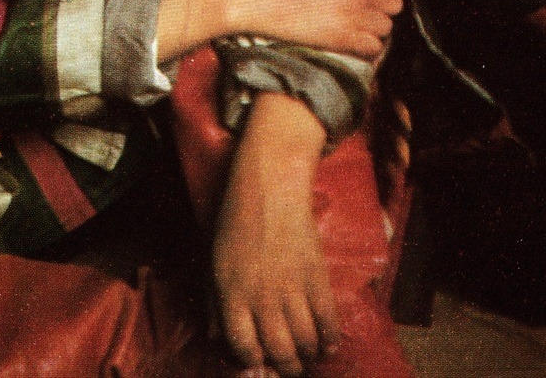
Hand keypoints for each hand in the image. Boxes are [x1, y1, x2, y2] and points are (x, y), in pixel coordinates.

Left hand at [213, 96, 336, 375]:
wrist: (270, 185)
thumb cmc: (236, 220)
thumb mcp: (215, 260)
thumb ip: (215, 301)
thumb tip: (216, 337)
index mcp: (231, 291)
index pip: (243, 347)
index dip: (253, 361)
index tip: (260, 362)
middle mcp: (261, 296)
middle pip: (279, 352)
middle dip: (286, 367)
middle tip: (289, 367)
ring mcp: (291, 288)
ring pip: (305, 343)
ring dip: (308, 356)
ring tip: (306, 355)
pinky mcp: (317, 277)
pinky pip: (328, 323)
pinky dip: (331, 340)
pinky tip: (327, 343)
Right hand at [222, 0, 402, 58]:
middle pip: (394, 3)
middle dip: (380, 5)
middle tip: (361, 7)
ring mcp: (352, 13)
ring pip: (386, 26)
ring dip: (372, 26)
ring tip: (354, 24)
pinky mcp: (342, 38)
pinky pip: (373, 47)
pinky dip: (364, 46)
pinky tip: (350, 38)